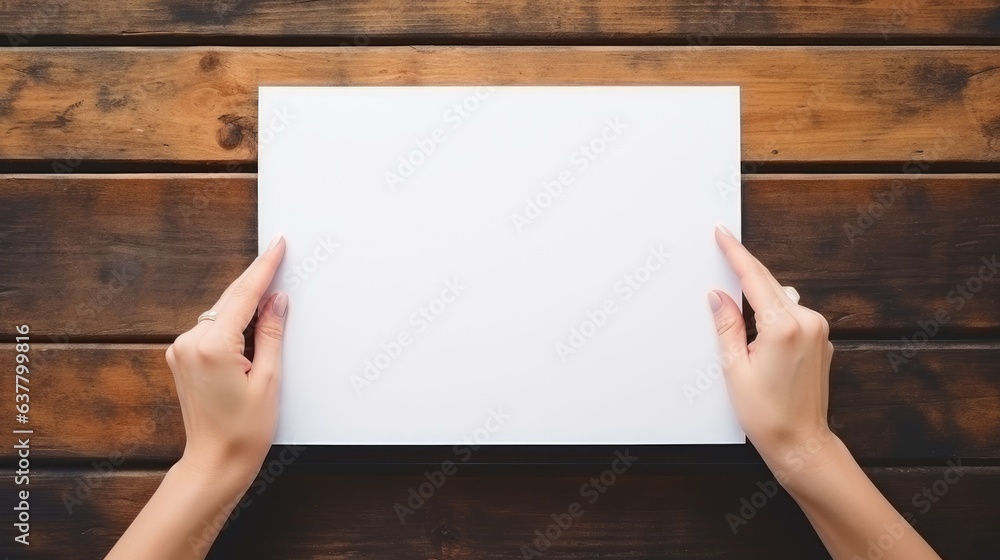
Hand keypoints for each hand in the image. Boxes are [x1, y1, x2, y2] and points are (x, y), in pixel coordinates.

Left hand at [165, 234, 288, 482]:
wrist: (215, 462)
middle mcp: (189, 343)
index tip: (278, 245)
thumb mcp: (269, 379)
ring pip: (221, 313)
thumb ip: (271, 333)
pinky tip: (252, 327)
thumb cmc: (243, 431)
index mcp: (211, 346)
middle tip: (279, 255)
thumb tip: (277, 300)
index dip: (265, 267)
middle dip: (257, 281)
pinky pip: (212, 328)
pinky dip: (233, 323)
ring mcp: (181, 350)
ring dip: (246, 305)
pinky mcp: (181, 357)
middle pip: (230, 300)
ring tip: (273, 305)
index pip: (244, 295)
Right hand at [708, 225, 835, 473]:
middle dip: (745, 270)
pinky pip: (793, 314)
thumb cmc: (768, 414)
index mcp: (784, 326)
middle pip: (769, 284)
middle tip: (723, 251)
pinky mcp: (822, 341)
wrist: (801, 443)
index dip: (735, 253)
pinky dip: (773, 312)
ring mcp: (819, 331)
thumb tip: (718, 296)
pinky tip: (757, 328)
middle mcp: (808, 322)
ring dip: (760, 295)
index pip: (754, 278)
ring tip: (736, 308)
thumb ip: (726, 325)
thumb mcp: (734, 368)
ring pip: (781, 298)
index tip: (723, 234)